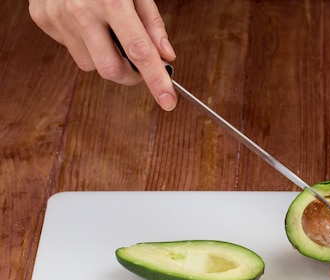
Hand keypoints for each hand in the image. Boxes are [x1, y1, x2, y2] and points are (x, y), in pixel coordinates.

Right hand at [29, 0, 176, 110]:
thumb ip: (152, 24)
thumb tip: (166, 55)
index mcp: (111, 2)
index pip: (139, 52)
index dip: (156, 80)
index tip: (168, 101)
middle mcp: (81, 11)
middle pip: (110, 69)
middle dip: (128, 75)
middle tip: (137, 65)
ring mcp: (57, 16)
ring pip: (89, 64)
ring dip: (104, 57)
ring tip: (105, 30)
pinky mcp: (42, 19)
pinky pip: (71, 49)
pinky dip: (83, 43)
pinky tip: (85, 22)